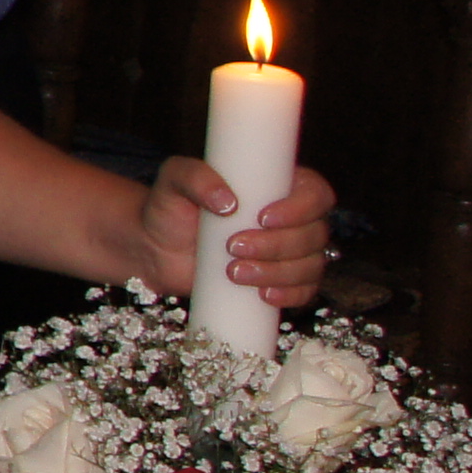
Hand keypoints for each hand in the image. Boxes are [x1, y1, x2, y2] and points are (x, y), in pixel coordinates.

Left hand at [138, 158, 337, 310]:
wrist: (156, 249)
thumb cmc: (171, 207)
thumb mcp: (174, 180)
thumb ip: (195, 177)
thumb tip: (228, 202)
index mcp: (279, 186)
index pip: (315, 193)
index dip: (300, 208)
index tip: (263, 218)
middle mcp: (293, 218)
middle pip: (313, 234)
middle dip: (276, 244)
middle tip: (233, 247)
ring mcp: (290, 252)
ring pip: (310, 265)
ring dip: (277, 272)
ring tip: (233, 272)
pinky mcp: (281, 280)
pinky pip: (305, 291)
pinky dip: (290, 295)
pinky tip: (264, 295)